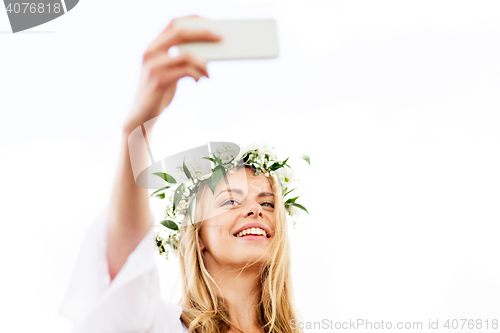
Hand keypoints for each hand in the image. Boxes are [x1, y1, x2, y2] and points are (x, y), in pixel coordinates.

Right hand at [124, 15, 220, 131]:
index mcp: (152, 46)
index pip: (173, 23)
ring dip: (203, 63)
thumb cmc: (160, 92)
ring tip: (208, 73)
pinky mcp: (159, 80)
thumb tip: (207, 52)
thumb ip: (181, 60)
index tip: (210, 21)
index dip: (191, 19)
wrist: (142, 116)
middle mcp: (150, 52)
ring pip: (186, 54)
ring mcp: (153, 66)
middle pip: (180, 33)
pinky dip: (198, 75)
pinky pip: (186, 71)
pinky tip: (200, 80)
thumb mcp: (169, 71)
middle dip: (203, 33)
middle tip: (220, 38)